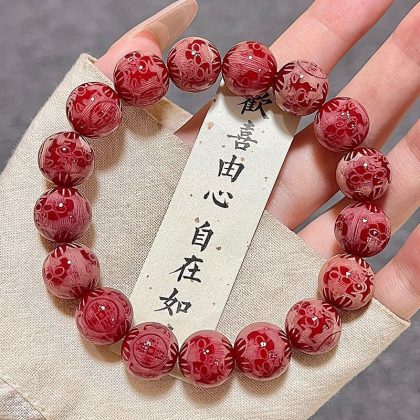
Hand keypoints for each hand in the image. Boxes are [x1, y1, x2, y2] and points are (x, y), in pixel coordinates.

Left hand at [95, 0, 419, 320]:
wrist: (79, 373)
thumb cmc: (63, 262)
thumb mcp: (73, 147)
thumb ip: (124, 73)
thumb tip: (185, 9)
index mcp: (217, 165)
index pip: (286, 85)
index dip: (332, 32)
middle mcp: (262, 208)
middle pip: (343, 133)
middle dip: (394, 74)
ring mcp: (296, 267)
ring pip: (376, 199)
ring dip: (415, 150)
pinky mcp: (321, 328)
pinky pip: (390, 287)